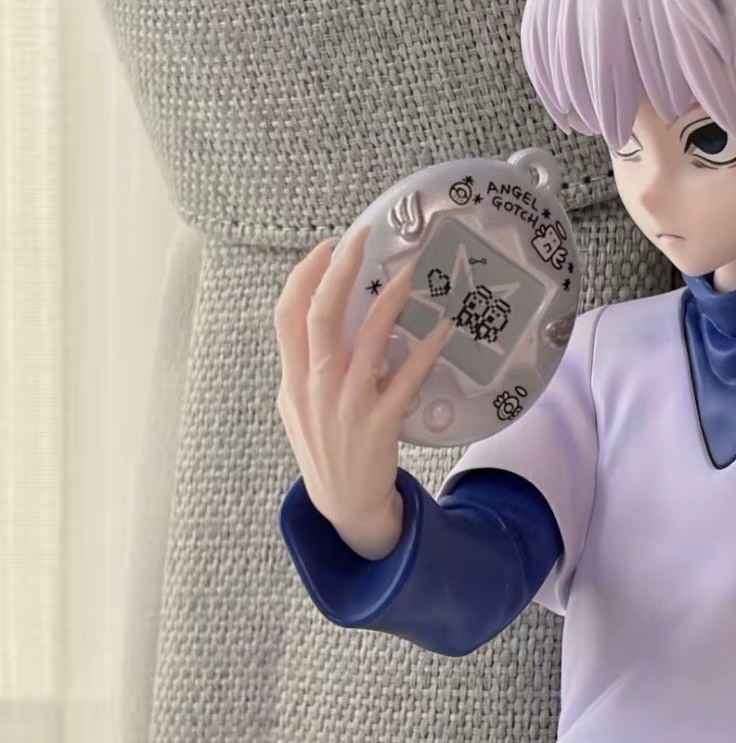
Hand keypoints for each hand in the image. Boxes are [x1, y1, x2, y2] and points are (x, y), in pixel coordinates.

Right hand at [273, 225, 453, 557]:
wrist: (344, 504)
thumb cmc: (324, 445)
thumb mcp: (298, 404)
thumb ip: (305, 362)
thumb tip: (321, 313)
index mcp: (292, 378)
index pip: (287, 315)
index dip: (305, 276)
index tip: (327, 245)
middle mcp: (315, 387)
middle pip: (321, 316)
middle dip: (340, 271)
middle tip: (362, 237)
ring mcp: (347, 406)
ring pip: (367, 342)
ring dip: (389, 303)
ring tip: (409, 275)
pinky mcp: (380, 423)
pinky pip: (405, 379)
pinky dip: (424, 351)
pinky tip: (441, 329)